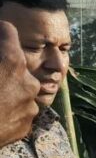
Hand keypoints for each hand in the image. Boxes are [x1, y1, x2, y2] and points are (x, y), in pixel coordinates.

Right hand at [0, 21, 39, 146]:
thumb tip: (0, 48)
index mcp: (12, 63)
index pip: (8, 32)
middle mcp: (28, 82)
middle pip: (14, 62)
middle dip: (1, 62)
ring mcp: (30, 106)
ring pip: (18, 87)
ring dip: (4, 85)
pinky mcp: (26, 125)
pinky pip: (17, 109)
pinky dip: (7, 106)